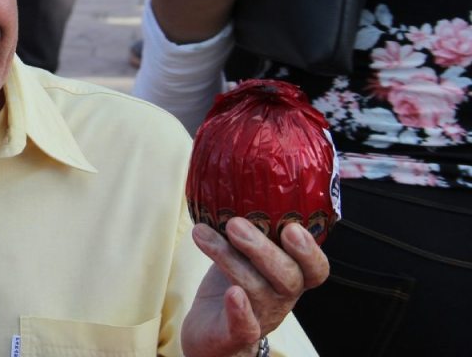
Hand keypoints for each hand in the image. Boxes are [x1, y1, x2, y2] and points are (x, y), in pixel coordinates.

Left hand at [181, 218, 328, 356]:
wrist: (208, 330)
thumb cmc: (231, 283)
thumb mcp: (242, 253)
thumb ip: (246, 227)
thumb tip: (230, 183)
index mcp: (290, 276)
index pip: (316, 268)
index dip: (309, 250)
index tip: (292, 226)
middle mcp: (282, 297)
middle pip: (288, 276)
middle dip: (262, 248)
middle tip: (235, 224)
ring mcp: (262, 316)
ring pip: (256, 289)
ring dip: (229, 258)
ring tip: (202, 234)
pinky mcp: (236, 335)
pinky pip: (245, 325)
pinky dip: (239, 309)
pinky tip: (231, 292)